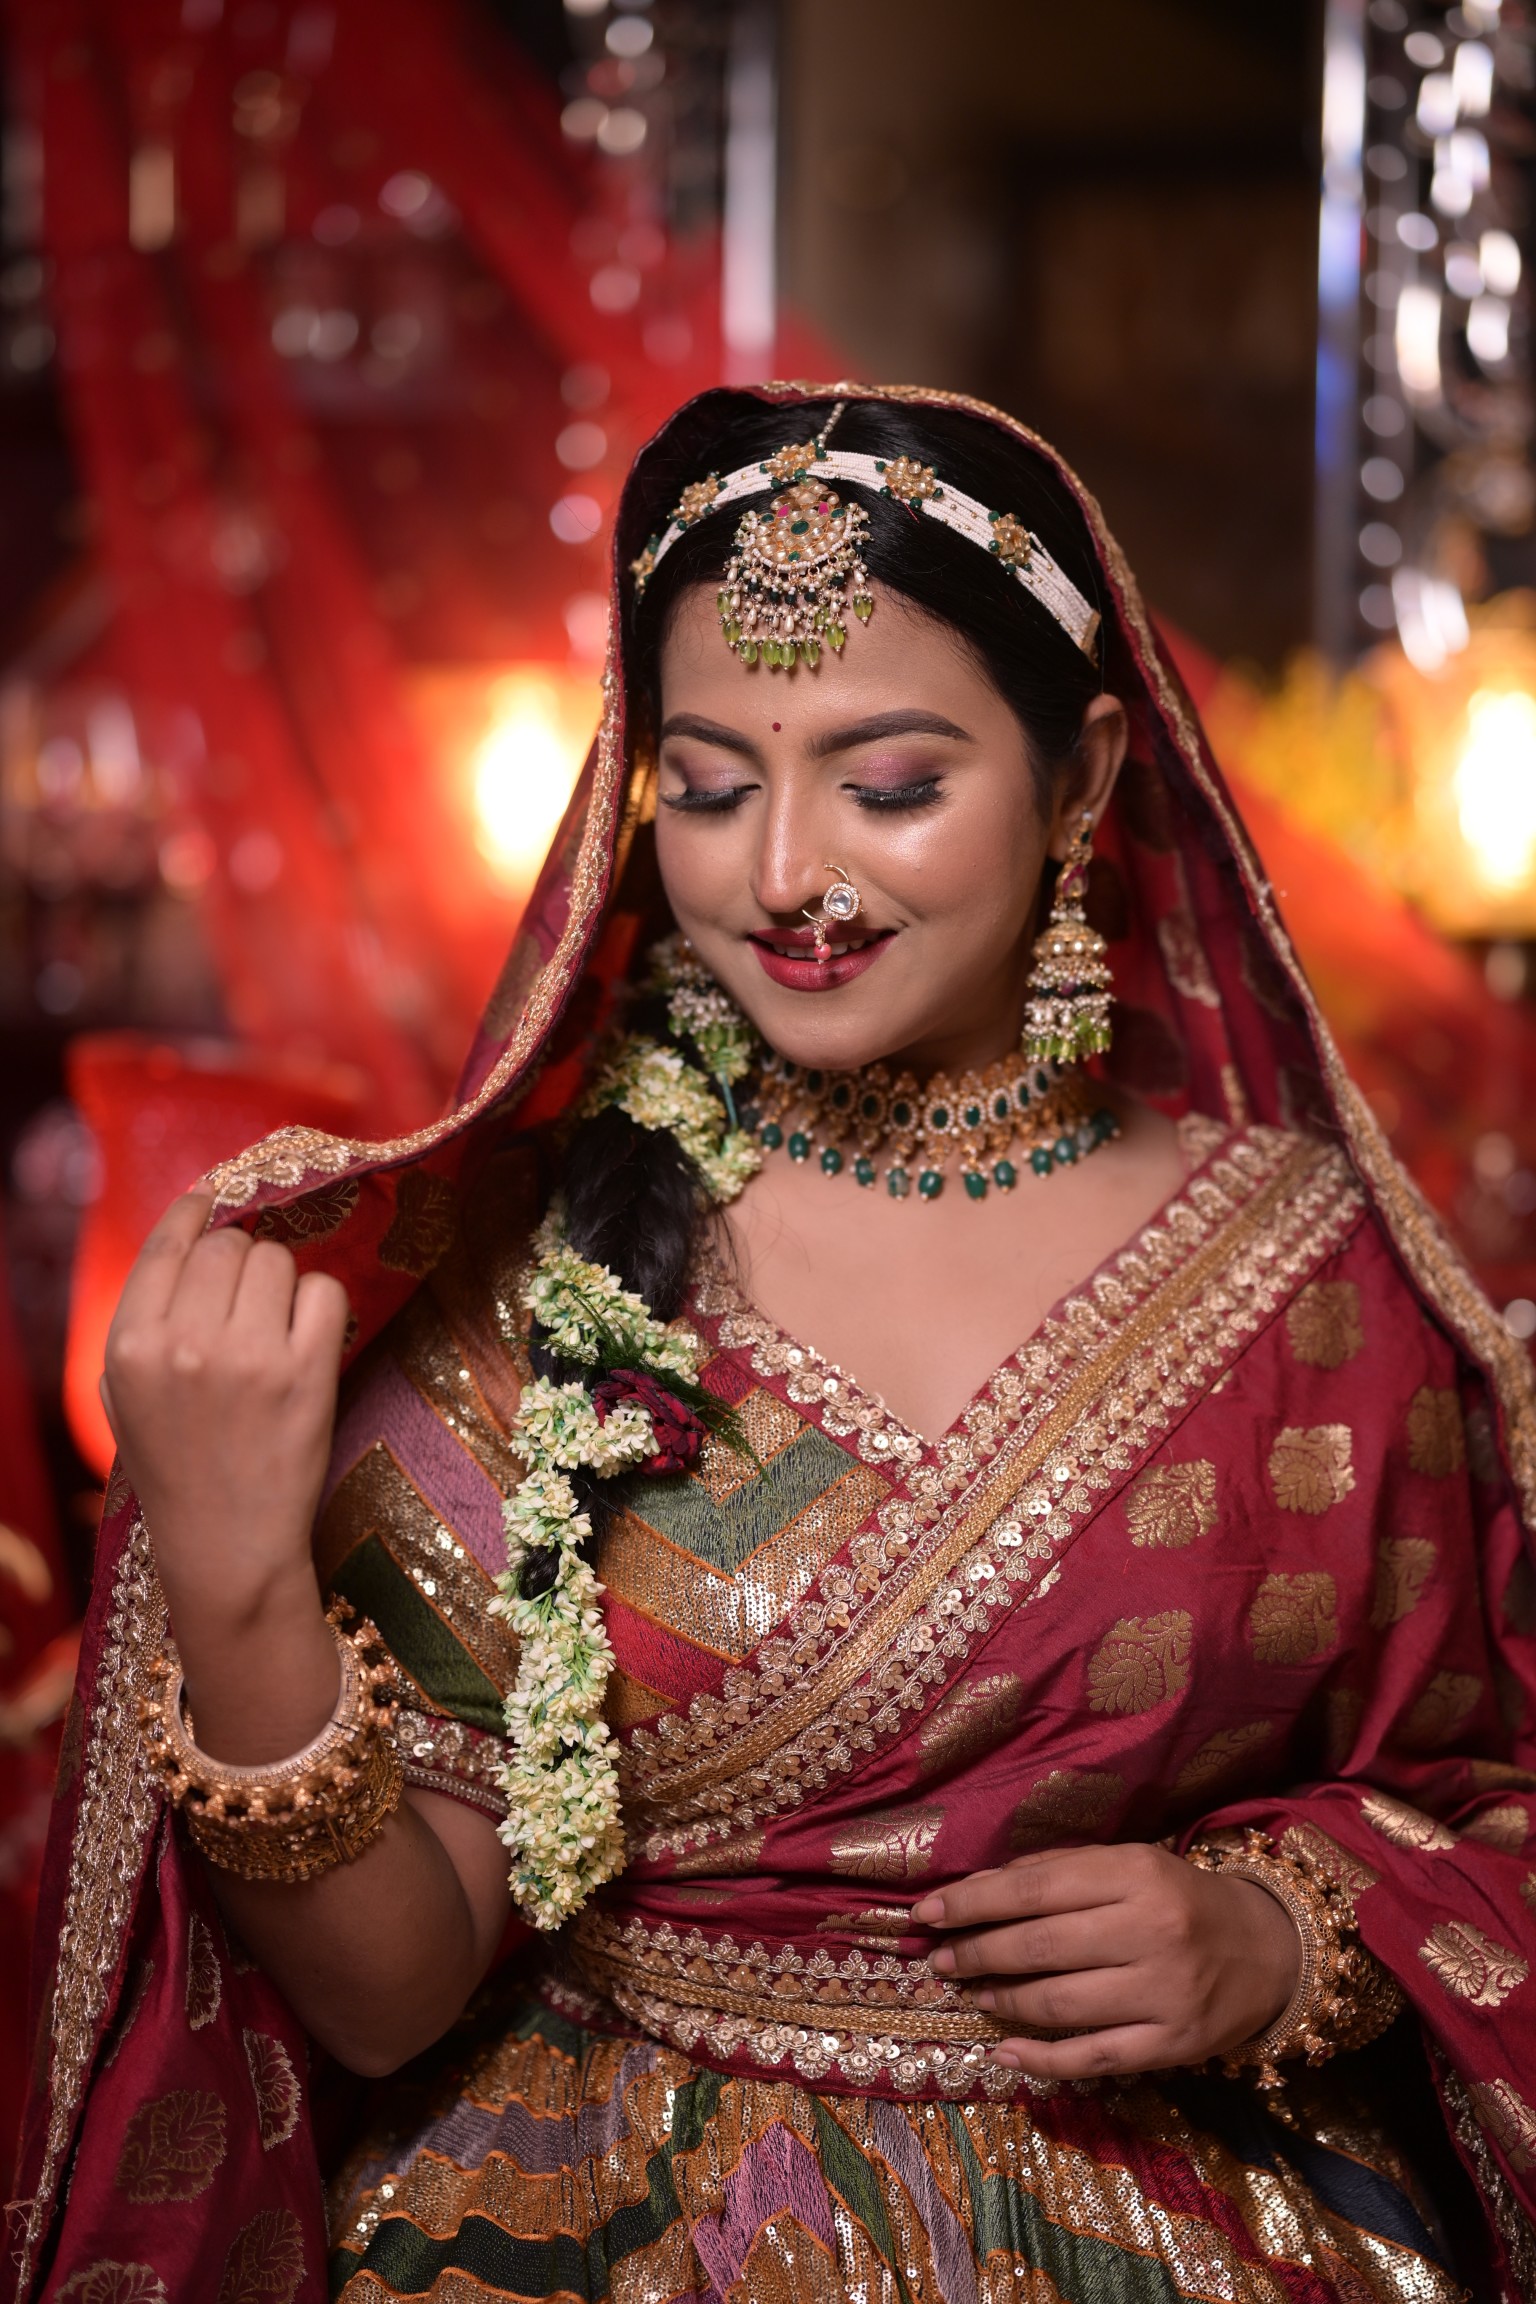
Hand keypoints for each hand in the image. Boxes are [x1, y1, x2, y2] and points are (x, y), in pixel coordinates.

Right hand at [102, 1188, 349, 1646]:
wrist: (226, 1546)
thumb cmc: (176, 1470)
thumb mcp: (125, 1397)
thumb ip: (144, 1322)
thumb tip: (187, 1240)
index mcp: (129, 1344)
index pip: (167, 1243)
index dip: (197, 1214)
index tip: (215, 1202)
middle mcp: (183, 1341)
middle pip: (228, 1245)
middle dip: (243, 1263)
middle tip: (250, 1305)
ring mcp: (247, 1355)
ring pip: (277, 1259)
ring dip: (282, 1285)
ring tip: (275, 1332)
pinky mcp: (305, 1372)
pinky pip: (324, 1291)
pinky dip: (321, 1307)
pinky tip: (307, 1342)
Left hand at [911, 1842, 1300, 2079]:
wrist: (1269, 1950)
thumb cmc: (1180, 1898)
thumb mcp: (1128, 1863)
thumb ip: (1059, 1872)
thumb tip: (976, 1891)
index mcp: (1135, 1874)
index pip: (1033, 1889)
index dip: (972, 1903)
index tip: (928, 1914)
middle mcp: (1150, 1931)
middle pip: (1039, 1948)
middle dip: (978, 1953)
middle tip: (942, 1960)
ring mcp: (1164, 1994)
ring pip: (1059, 2005)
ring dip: (1002, 2001)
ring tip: (974, 1993)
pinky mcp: (1173, 2046)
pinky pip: (1092, 2058)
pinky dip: (1040, 2059)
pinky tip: (1003, 2050)